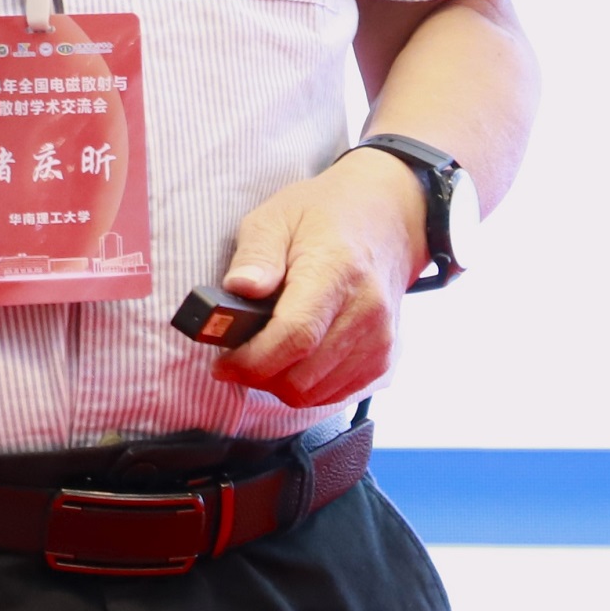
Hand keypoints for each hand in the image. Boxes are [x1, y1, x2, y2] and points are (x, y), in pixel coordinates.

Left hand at [209, 148, 429, 407]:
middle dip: (258, 375)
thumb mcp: (275, 217)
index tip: (222, 363)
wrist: (387, 220)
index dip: (252, 359)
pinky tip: (289, 362)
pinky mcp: (384, 358)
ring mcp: (380, 339)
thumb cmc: (324, 216)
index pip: (295, 335)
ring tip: (259, 356)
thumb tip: (237, 289)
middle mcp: (366, 312)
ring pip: (316, 392)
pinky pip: (336, 394)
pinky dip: (305, 387)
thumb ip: (255, 256)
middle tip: (233, 359)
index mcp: (336, 272)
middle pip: (303, 374)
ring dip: (279, 384)